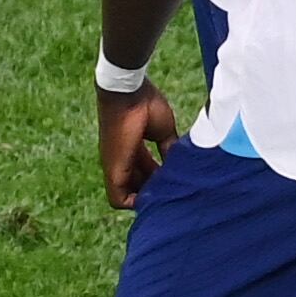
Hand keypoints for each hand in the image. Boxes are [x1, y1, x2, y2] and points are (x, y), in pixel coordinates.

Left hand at [99, 84, 180, 208]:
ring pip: (126, 196)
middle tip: (170, 190)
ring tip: (164, 195)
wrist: (129, 92)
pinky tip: (153, 199)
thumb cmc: (145, 104)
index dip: (157, 181)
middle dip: (153, 192)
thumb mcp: (163, 131)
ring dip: (145, 198)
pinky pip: (118, 198)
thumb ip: (170, 149)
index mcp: (133, 150)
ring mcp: (115, 166)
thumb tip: (181, 164)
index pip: (143, 173)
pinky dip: (134, 203)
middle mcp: (122, 160)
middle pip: (136, 187)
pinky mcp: (114, 169)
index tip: (172, 180)